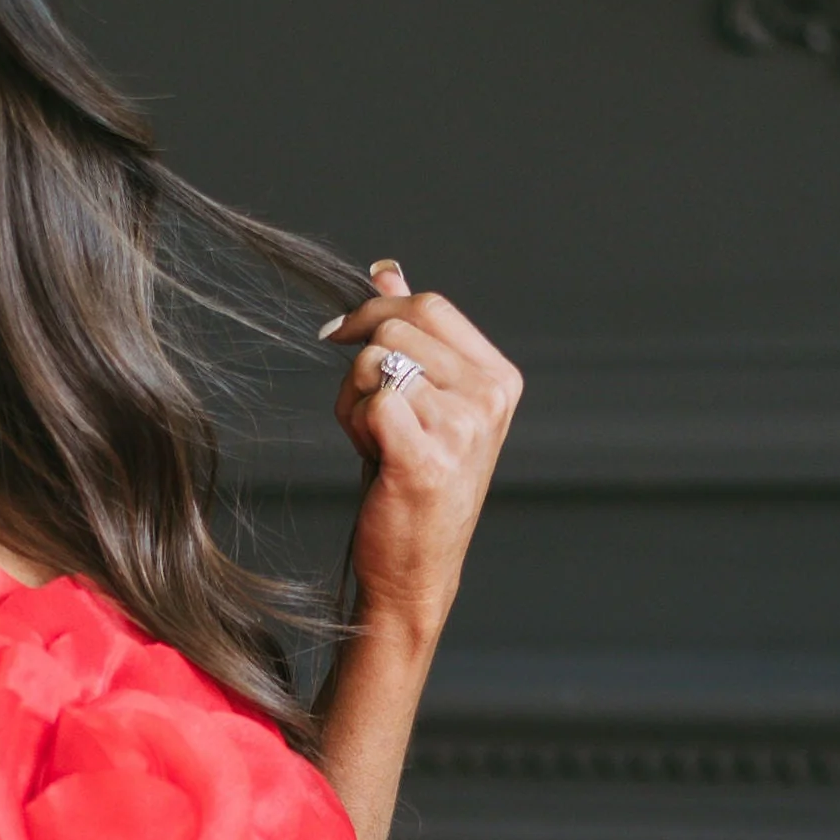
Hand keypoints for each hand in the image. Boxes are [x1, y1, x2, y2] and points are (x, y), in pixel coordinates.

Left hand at [321, 260, 520, 643]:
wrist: (414, 571)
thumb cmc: (412, 486)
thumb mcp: (418, 401)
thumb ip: (409, 334)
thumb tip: (385, 269)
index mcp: (498, 378)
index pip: (430, 304)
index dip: (375, 309)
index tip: (341, 335)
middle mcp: (490, 397)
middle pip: (398, 325)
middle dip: (362, 362)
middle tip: (368, 417)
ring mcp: (464, 427)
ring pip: (376, 362)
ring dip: (354, 401)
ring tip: (374, 444)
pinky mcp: (427, 456)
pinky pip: (370, 400)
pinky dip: (353, 426)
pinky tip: (372, 459)